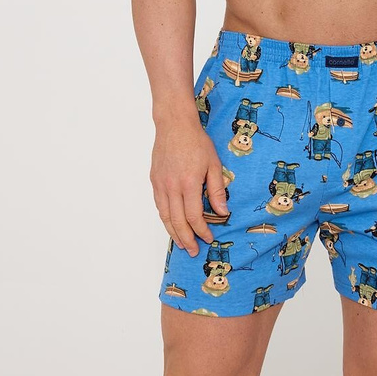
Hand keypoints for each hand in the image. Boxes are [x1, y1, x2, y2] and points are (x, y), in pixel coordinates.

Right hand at [150, 115, 228, 256]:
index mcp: (189, 183)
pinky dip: (165, 218)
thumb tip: (222, 211)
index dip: (202, 230)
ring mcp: (161, 185)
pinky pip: (159, 205)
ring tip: (182, 244)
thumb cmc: (196, 141)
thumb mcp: (213, 164)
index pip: (194, 216)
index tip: (209, 237)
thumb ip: (217, 189)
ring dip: (174, 233)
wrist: (174, 125)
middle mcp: (172, 187)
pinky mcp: (154, 181)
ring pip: (165, 216)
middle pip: (177, 221)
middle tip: (194, 250)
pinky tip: (171, 224)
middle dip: (187, 239)